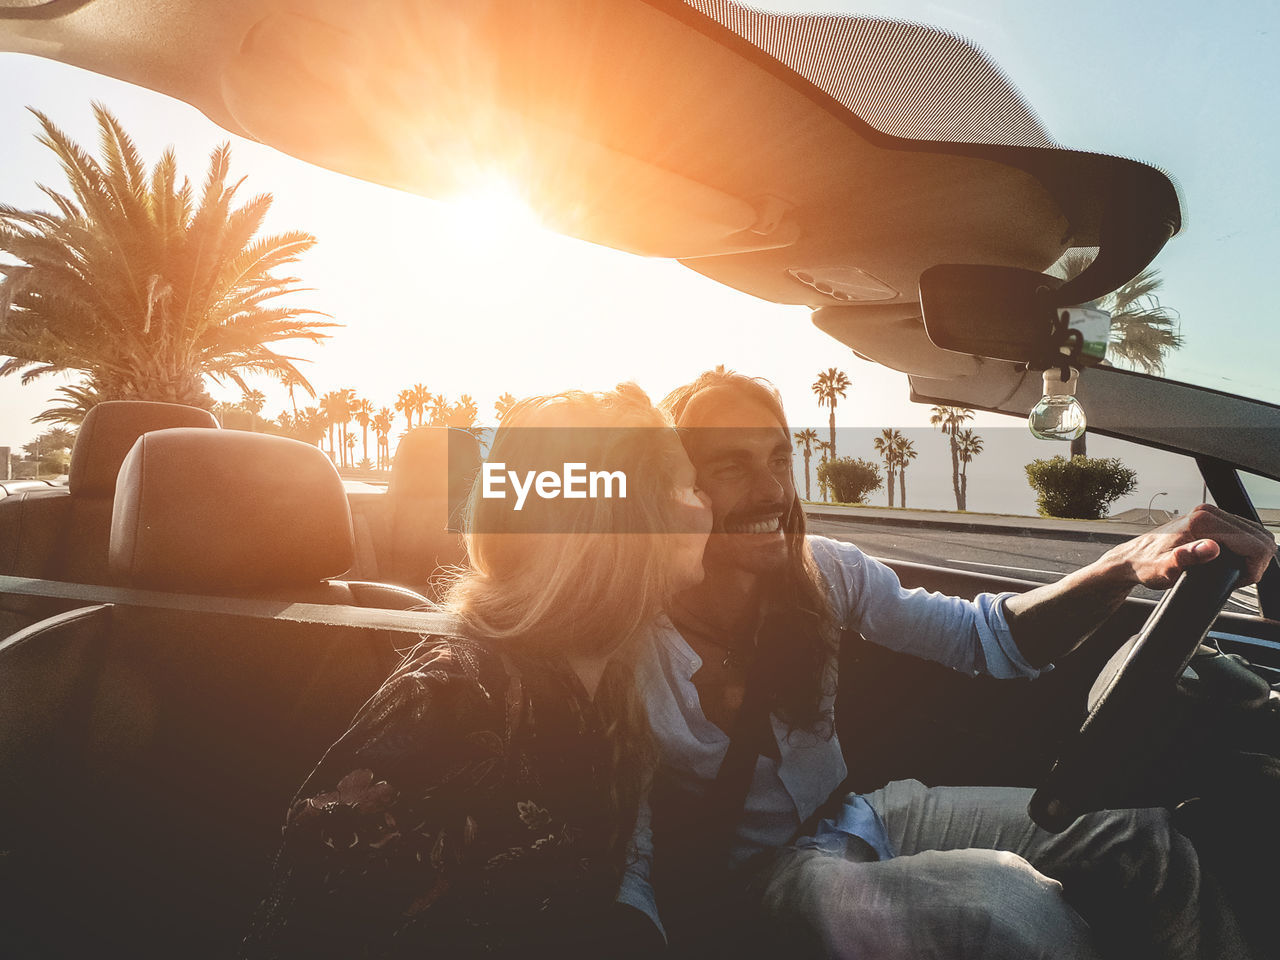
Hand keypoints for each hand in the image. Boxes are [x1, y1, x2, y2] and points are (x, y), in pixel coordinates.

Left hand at [1107, 504, 1276, 589]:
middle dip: (1255, 561)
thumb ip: (1187, 558)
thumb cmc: (1146, 565)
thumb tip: (1211, 548)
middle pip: (1257, 536)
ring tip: (1235, 572)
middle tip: (1238, 578)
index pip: (1252, 542)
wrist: (1132, 559)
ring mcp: (1210, 515)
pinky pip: (1243, 533)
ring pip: (1253, 533)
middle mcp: (1207, 513)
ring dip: (1252, 555)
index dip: (1253, 566)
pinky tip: (1232, 562)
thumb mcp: (1165, 569)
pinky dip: (1245, 549)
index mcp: (1202, 521)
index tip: (1238, 579)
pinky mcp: (1211, 520)